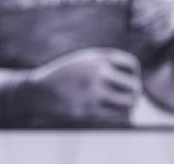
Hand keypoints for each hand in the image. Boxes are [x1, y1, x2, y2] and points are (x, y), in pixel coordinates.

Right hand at [17, 48, 142, 126]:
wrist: (38, 90)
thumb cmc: (65, 75)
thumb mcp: (84, 61)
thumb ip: (106, 64)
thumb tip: (135, 79)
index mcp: (97, 58)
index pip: (131, 64)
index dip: (134, 73)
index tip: (127, 78)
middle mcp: (96, 72)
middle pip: (134, 85)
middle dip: (134, 91)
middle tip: (130, 95)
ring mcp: (93, 92)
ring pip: (129, 102)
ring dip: (130, 105)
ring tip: (126, 105)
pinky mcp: (89, 110)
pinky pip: (117, 115)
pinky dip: (121, 114)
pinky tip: (115, 111)